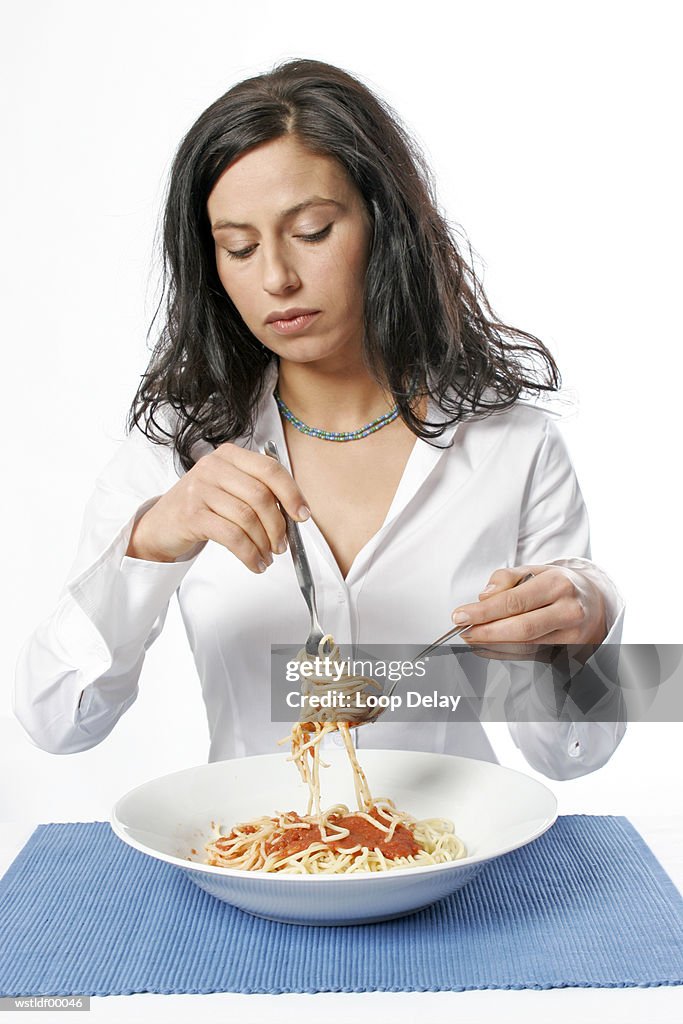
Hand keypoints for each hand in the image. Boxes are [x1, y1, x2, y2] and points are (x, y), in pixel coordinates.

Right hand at [126, 443, 310, 571]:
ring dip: (263, 543)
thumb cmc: (202, 507)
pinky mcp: (192, 514)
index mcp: (230, 456)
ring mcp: (200, 489)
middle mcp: (213, 466)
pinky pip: (232, 536)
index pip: (270, 469)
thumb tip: (295, 512)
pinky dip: (249, 553)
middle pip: (261, 495)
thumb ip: (258, 491)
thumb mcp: (229, 488)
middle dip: (278, 526)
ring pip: (247, 517)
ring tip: (267, 556)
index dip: (292, 493)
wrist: (161, 524)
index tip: (302, 515)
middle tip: (281, 545)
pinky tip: (254, 563)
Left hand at [451, 564, 607, 647]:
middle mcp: (569, 611)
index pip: (514, 602)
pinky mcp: (569, 653)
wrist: (594, 603)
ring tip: (471, 638)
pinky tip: (486, 647)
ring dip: (492, 645)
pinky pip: (530, 657)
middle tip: (463, 631)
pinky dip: (504, 654)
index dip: (484, 612)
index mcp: (558, 584)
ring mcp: (572, 636)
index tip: (460, 615)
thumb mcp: (534, 570)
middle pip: (521, 629)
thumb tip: (484, 596)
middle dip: (486, 632)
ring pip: (525, 647)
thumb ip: (506, 578)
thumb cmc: (558, 585)